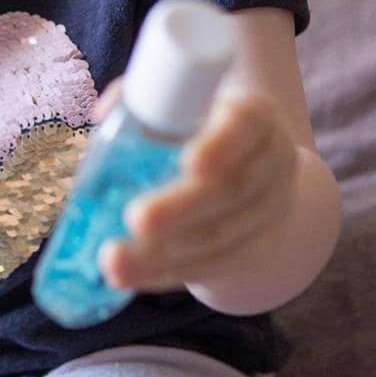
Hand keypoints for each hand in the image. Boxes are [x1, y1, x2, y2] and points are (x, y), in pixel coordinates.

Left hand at [90, 79, 299, 294]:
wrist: (249, 163)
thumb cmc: (202, 120)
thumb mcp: (185, 98)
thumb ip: (145, 99)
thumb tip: (105, 115)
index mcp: (256, 115)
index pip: (247, 125)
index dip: (222, 146)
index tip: (190, 163)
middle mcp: (271, 164)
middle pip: (232, 190)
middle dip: (180, 209)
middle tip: (135, 220)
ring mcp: (267, 212)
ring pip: (220, 238)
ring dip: (162, 255)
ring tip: (112, 261)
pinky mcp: (252, 250)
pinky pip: (209, 267)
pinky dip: (163, 274)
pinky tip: (127, 277)